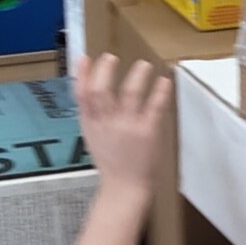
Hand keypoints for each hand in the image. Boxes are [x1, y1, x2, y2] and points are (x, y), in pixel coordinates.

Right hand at [74, 52, 172, 194]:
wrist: (124, 187)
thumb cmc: (111, 161)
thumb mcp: (92, 135)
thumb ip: (91, 112)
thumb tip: (87, 86)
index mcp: (91, 123)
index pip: (81, 94)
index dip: (81, 74)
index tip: (85, 57)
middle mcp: (107, 122)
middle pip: (101, 90)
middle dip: (105, 71)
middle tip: (112, 57)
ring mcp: (128, 127)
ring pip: (130, 95)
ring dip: (137, 76)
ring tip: (143, 65)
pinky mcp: (148, 133)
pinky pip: (154, 108)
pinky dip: (159, 92)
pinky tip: (164, 81)